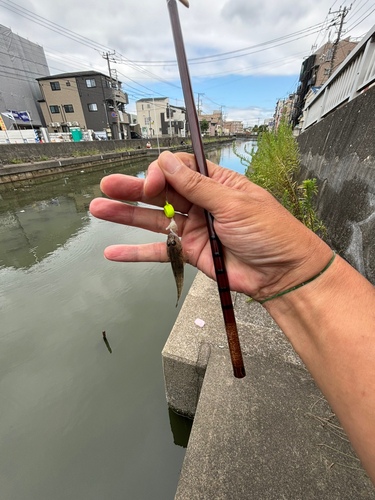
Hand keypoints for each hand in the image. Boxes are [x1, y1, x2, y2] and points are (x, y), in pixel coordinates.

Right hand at [89, 151, 330, 300]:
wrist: (282, 274)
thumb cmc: (269, 232)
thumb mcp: (235, 204)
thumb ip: (198, 186)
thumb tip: (167, 162)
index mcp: (215, 184)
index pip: (178, 169)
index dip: (160, 172)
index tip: (150, 183)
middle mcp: (200, 204)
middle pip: (160, 193)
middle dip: (132, 189)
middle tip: (106, 186)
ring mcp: (193, 229)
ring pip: (154, 220)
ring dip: (126, 215)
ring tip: (99, 209)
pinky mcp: (189, 253)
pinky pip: (159, 251)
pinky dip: (136, 253)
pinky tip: (113, 251)